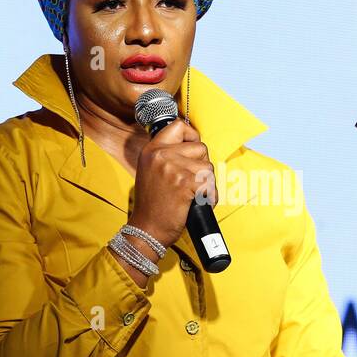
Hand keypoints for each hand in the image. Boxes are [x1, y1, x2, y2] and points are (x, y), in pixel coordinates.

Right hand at [129, 119, 216, 248]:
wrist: (147, 230)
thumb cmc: (152, 205)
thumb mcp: (150, 171)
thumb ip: (166, 156)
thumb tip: (193, 145)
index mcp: (151, 150)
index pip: (178, 126)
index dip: (192, 136)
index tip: (194, 149)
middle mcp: (160, 155)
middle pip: (200, 148)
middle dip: (202, 165)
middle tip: (191, 182)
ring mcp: (172, 168)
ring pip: (208, 167)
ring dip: (206, 183)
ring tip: (192, 195)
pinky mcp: (185, 183)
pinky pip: (210, 183)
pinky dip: (209, 196)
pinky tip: (197, 202)